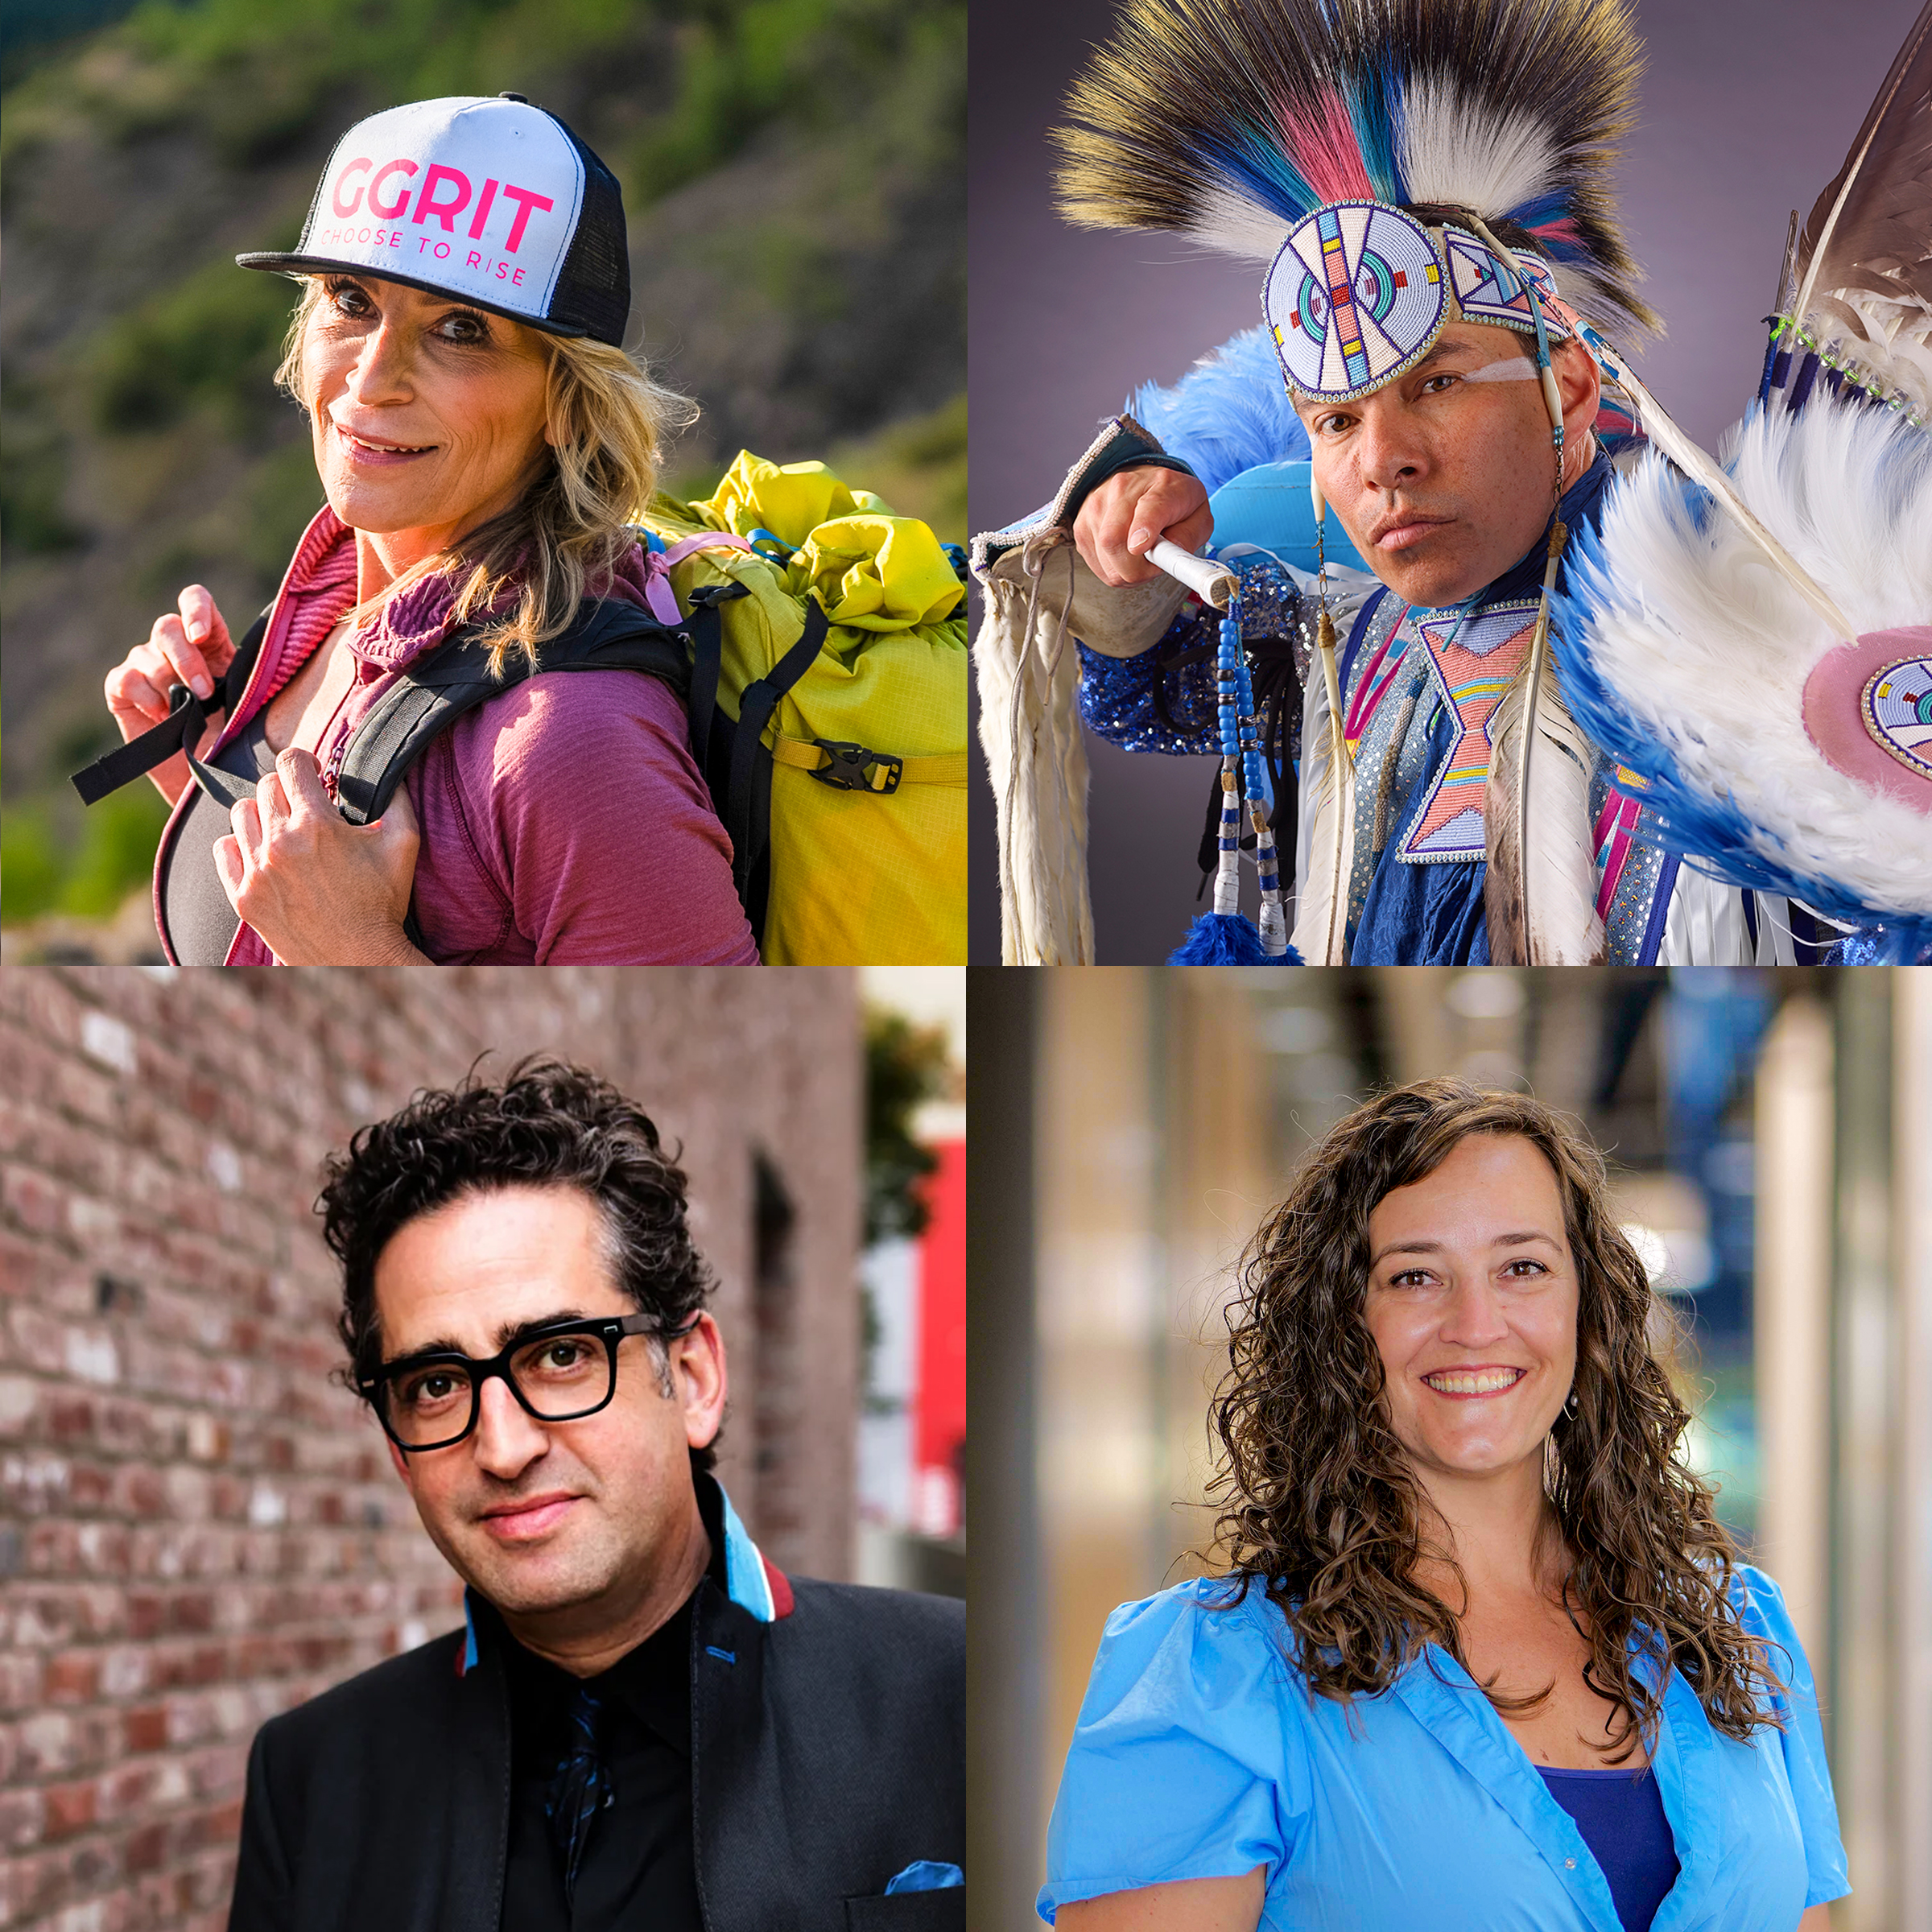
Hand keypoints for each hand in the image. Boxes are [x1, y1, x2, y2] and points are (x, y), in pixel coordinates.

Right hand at [103, 586, 238, 804]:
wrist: (207, 777)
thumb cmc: (234, 738)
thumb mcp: (250, 704)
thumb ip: (249, 677)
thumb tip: (273, 658)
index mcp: (210, 642)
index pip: (195, 601)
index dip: (195, 609)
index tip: (201, 635)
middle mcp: (175, 648)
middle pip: (167, 626)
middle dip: (185, 658)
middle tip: (205, 693)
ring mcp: (146, 666)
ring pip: (146, 654)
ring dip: (169, 683)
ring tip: (187, 712)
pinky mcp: (123, 689)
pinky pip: (124, 678)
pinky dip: (143, 696)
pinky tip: (162, 716)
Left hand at [214, 750, 425, 964]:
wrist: (360, 958)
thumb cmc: (383, 902)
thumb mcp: (404, 843)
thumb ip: (396, 798)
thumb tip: (387, 768)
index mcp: (317, 825)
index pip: (290, 762)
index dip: (304, 761)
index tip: (314, 774)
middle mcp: (280, 844)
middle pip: (265, 786)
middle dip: (288, 789)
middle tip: (306, 807)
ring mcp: (256, 872)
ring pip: (240, 813)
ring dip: (263, 815)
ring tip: (284, 831)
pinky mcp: (243, 897)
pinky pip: (223, 849)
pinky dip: (240, 845)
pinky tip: (263, 854)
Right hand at [1073, 467, 1212, 585]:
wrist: (1145, 481)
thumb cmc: (1174, 501)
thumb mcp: (1199, 515)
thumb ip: (1190, 535)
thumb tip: (1168, 557)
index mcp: (1162, 485)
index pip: (1149, 507)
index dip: (1144, 528)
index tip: (1140, 547)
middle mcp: (1121, 489)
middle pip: (1114, 541)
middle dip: (1137, 569)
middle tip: (1153, 565)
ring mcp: (1096, 506)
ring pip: (1105, 558)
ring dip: (1126, 571)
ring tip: (1141, 558)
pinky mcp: (1081, 525)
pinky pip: (1096, 565)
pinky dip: (1113, 570)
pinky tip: (1125, 557)